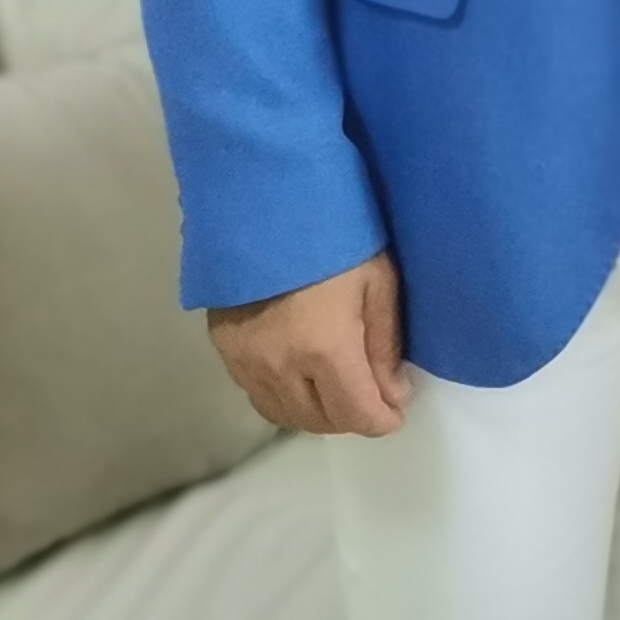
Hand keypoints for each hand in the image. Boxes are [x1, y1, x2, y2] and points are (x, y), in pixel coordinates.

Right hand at [206, 252, 410, 435]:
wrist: (265, 198)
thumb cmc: (335, 232)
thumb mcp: (378, 280)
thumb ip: (385, 344)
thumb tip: (394, 395)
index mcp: (324, 349)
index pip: (356, 414)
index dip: (382, 421)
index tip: (396, 413)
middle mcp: (280, 367)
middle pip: (319, 421)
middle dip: (351, 417)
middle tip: (371, 396)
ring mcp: (245, 361)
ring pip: (284, 415)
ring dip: (316, 412)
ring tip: (338, 389)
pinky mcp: (223, 348)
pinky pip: (257, 395)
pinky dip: (285, 398)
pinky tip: (301, 377)